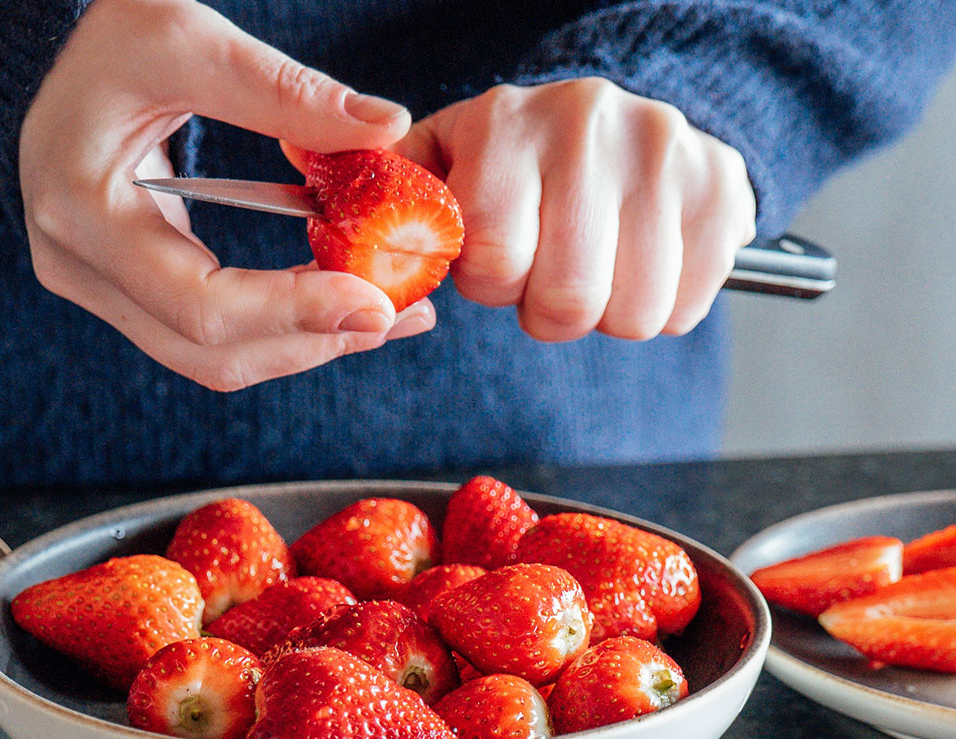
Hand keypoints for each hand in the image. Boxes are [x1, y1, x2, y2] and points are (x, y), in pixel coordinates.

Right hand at [19, 0, 432, 390]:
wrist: (45, 57)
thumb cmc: (102, 36)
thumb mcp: (186, 39)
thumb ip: (284, 91)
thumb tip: (387, 129)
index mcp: (82, 211)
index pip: (200, 303)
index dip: (295, 312)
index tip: (376, 301)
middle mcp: (80, 268)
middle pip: (209, 350)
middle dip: (312, 340)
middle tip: (397, 315)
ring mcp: (98, 287)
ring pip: (210, 357)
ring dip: (302, 343)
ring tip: (383, 314)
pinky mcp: (124, 288)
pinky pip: (205, 332)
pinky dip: (275, 326)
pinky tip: (332, 301)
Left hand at [394, 78, 756, 340]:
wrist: (619, 123)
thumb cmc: (515, 164)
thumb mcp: (441, 161)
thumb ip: (385, 187)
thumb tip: (319, 187)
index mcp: (506, 122)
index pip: (492, 259)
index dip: (491, 284)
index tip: (497, 262)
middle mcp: (590, 124)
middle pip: (567, 299)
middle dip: (546, 309)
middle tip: (545, 276)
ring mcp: (666, 152)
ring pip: (633, 314)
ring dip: (604, 313)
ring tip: (592, 267)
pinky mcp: (723, 187)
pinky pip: (685, 307)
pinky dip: (659, 307)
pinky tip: (640, 263)